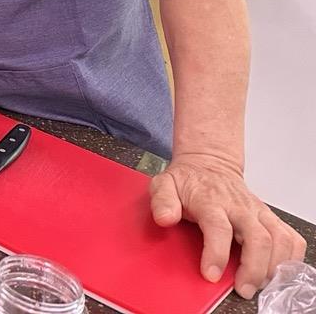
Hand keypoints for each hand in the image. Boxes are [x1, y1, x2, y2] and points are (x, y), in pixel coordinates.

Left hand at [150, 152, 306, 298]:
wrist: (209, 164)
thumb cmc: (188, 180)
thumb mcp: (164, 184)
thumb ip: (162, 201)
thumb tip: (165, 218)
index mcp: (211, 201)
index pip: (219, 228)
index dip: (216, 254)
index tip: (211, 274)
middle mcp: (239, 207)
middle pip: (258, 238)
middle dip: (254, 268)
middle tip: (243, 288)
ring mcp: (258, 212)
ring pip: (279, 240)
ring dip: (274, 266)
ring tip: (259, 283)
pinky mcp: (270, 217)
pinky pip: (291, 237)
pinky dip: (291, 256)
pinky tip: (279, 269)